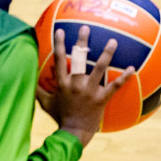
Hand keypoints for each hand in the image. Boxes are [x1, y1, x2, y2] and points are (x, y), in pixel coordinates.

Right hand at [49, 26, 135, 146]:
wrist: (74, 133)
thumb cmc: (60, 117)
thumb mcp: (45, 103)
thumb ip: (38, 90)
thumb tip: (28, 80)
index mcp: (62, 83)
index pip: (59, 59)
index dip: (59, 44)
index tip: (60, 30)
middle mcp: (76, 83)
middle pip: (78, 58)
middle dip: (81, 42)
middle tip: (86, 27)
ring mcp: (90, 91)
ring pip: (99, 68)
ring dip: (106, 54)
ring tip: (113, 41)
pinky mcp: (102, 99)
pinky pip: (115, 86)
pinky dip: (125, 77)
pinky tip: (132, 68)